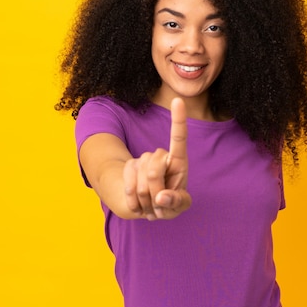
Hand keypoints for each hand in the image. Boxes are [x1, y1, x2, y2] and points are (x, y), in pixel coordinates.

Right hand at [122, 98, 190, 219]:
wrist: (148, 205)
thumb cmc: (170, 203)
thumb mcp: (178, 206)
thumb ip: (176, 202)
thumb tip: (161, 197)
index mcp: (178, 162)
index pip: (179, 138)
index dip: (178, 120)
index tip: (178, 100)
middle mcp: (161, 156)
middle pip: (153, 169)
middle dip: (155, 191)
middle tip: (159, 202)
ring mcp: (144, 160)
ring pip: (140, 178)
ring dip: (145, 198)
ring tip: (150, 202)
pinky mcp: (130, 166)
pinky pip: (128, 181)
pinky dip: (133, 199)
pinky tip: (139, 202)